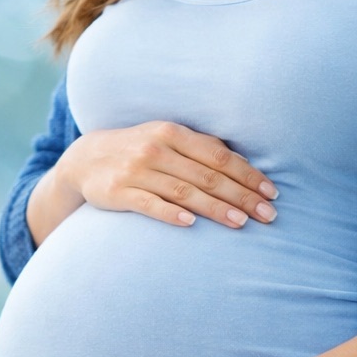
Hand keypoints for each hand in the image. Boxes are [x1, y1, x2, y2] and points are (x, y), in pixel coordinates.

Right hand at [58, 121, 276, 229]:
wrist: (84, 159)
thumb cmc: (138, 150)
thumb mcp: (167, 139)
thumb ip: (200, 149)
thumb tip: (245, 165)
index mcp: (173, 133)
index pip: (219, 155)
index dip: (248, 174)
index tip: (271, 193)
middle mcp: (156, 149)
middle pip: (207, 175)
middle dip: (241, 196)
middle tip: (268, 215)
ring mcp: (136, 171)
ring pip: (183, 192)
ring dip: (215, 208)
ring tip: (241, 223)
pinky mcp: (119, 192)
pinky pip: (148, 205)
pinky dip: (169, 213)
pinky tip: (190, 224)